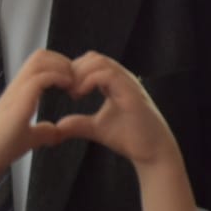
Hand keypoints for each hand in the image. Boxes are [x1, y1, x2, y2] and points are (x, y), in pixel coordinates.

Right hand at [0, 49, 88, 182]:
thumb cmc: (2, 149)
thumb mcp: (29, 137)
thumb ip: (43, 132)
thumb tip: (57, 132)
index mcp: (18, 93)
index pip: (38, 63)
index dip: (58, 65)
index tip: (72, 81)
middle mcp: (16, 87)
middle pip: (40, 55)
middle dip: (62, 61)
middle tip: (76, 78)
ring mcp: (16, 93)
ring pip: (39, 61)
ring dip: (61, 67)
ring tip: (73, 83)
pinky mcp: (18, 103)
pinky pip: (40, 79)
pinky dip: (58, 78)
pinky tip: (69, 89)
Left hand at [54, 52, 179, 169]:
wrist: (153, 153)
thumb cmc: (130, 138)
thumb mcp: (96, 128)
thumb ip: (78, 124)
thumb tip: (58, 125)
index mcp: (114, 83)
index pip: (91, 62)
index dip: (73, 71)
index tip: (63, 88)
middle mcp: (122, 79)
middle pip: (93, 57)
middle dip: (75, 70)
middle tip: (65, 89)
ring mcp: (128, 83)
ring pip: (100, 61)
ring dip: (80, 73)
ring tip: (72, 93)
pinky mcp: (132, 93)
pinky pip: (108, 75)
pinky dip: (90, 80)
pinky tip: (80, 94)